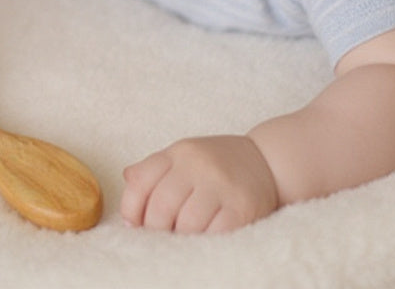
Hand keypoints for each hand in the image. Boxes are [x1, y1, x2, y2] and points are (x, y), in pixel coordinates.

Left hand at [120, 135, 278, 233]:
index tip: (135, 224)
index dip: (131, 208)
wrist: (268, 160)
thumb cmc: (217, 164)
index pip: (141, 180)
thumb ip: (154, 168)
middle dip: (156, 229)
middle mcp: (197, 165)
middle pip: (161, 206)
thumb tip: (127, 179)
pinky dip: (206, 240)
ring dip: (181, 238)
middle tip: (162, 236)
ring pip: (187, 223)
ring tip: (183, 238)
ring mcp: (220, 185)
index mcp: (178, 153)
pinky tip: (205, 238)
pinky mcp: (241, 206)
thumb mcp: (184, 157)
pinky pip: (215, 232)